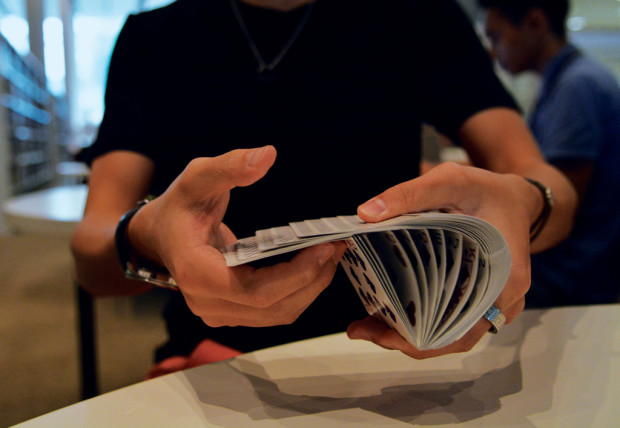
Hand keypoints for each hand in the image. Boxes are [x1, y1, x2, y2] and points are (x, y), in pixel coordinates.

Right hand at [132, 146, 345, 326]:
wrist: (159, 235)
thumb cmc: (179, 206)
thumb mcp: (198, 178)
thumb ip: (230, 167)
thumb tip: (267, 155)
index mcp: (197, 274)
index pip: (256, 291)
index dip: (296, 276)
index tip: (325, 248)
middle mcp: (207, 303)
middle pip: (273, 307)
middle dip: (313, 280)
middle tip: (337, 247)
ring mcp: (219, 313)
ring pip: (277, 314)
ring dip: (310, 287)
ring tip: (331, 254)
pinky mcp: (232, 313)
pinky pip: (273, 311)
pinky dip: (298, 291)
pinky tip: (313, 265)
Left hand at [347, 162, 530, 357]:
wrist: (514, 196)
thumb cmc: (486, 189)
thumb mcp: (451, 180)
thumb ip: (410, 194)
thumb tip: (367, 213)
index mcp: (504, 279)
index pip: (461, 330)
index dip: (418, 340)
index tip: (378, 332)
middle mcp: (504, 301)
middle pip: (451, 339)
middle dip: (403, 340)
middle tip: (360, 329)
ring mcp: (494, 304)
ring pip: (450, 335)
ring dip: (409, 334)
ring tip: (367, 324)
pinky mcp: (480, 299)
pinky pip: (452, 322)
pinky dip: (422, 322)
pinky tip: (390, 311)